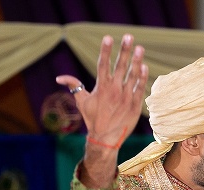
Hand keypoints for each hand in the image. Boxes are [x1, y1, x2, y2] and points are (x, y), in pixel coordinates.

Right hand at [56, 34, 148, 188]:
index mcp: (101, 87)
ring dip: (136, 61)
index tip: (108, 37)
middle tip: (129, 37)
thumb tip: (59, 78)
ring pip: (133, 75)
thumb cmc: (92, 119)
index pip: (103, 64)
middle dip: (124, 50)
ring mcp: (126, 97)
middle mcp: (114, 90)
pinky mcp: (135, 105)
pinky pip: (140, 88)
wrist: (105, 138)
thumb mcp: (81, 101)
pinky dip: (143, 78)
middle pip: (120, 66)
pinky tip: (144, 67)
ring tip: (139, 48)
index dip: (105, 50)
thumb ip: (73, 86)